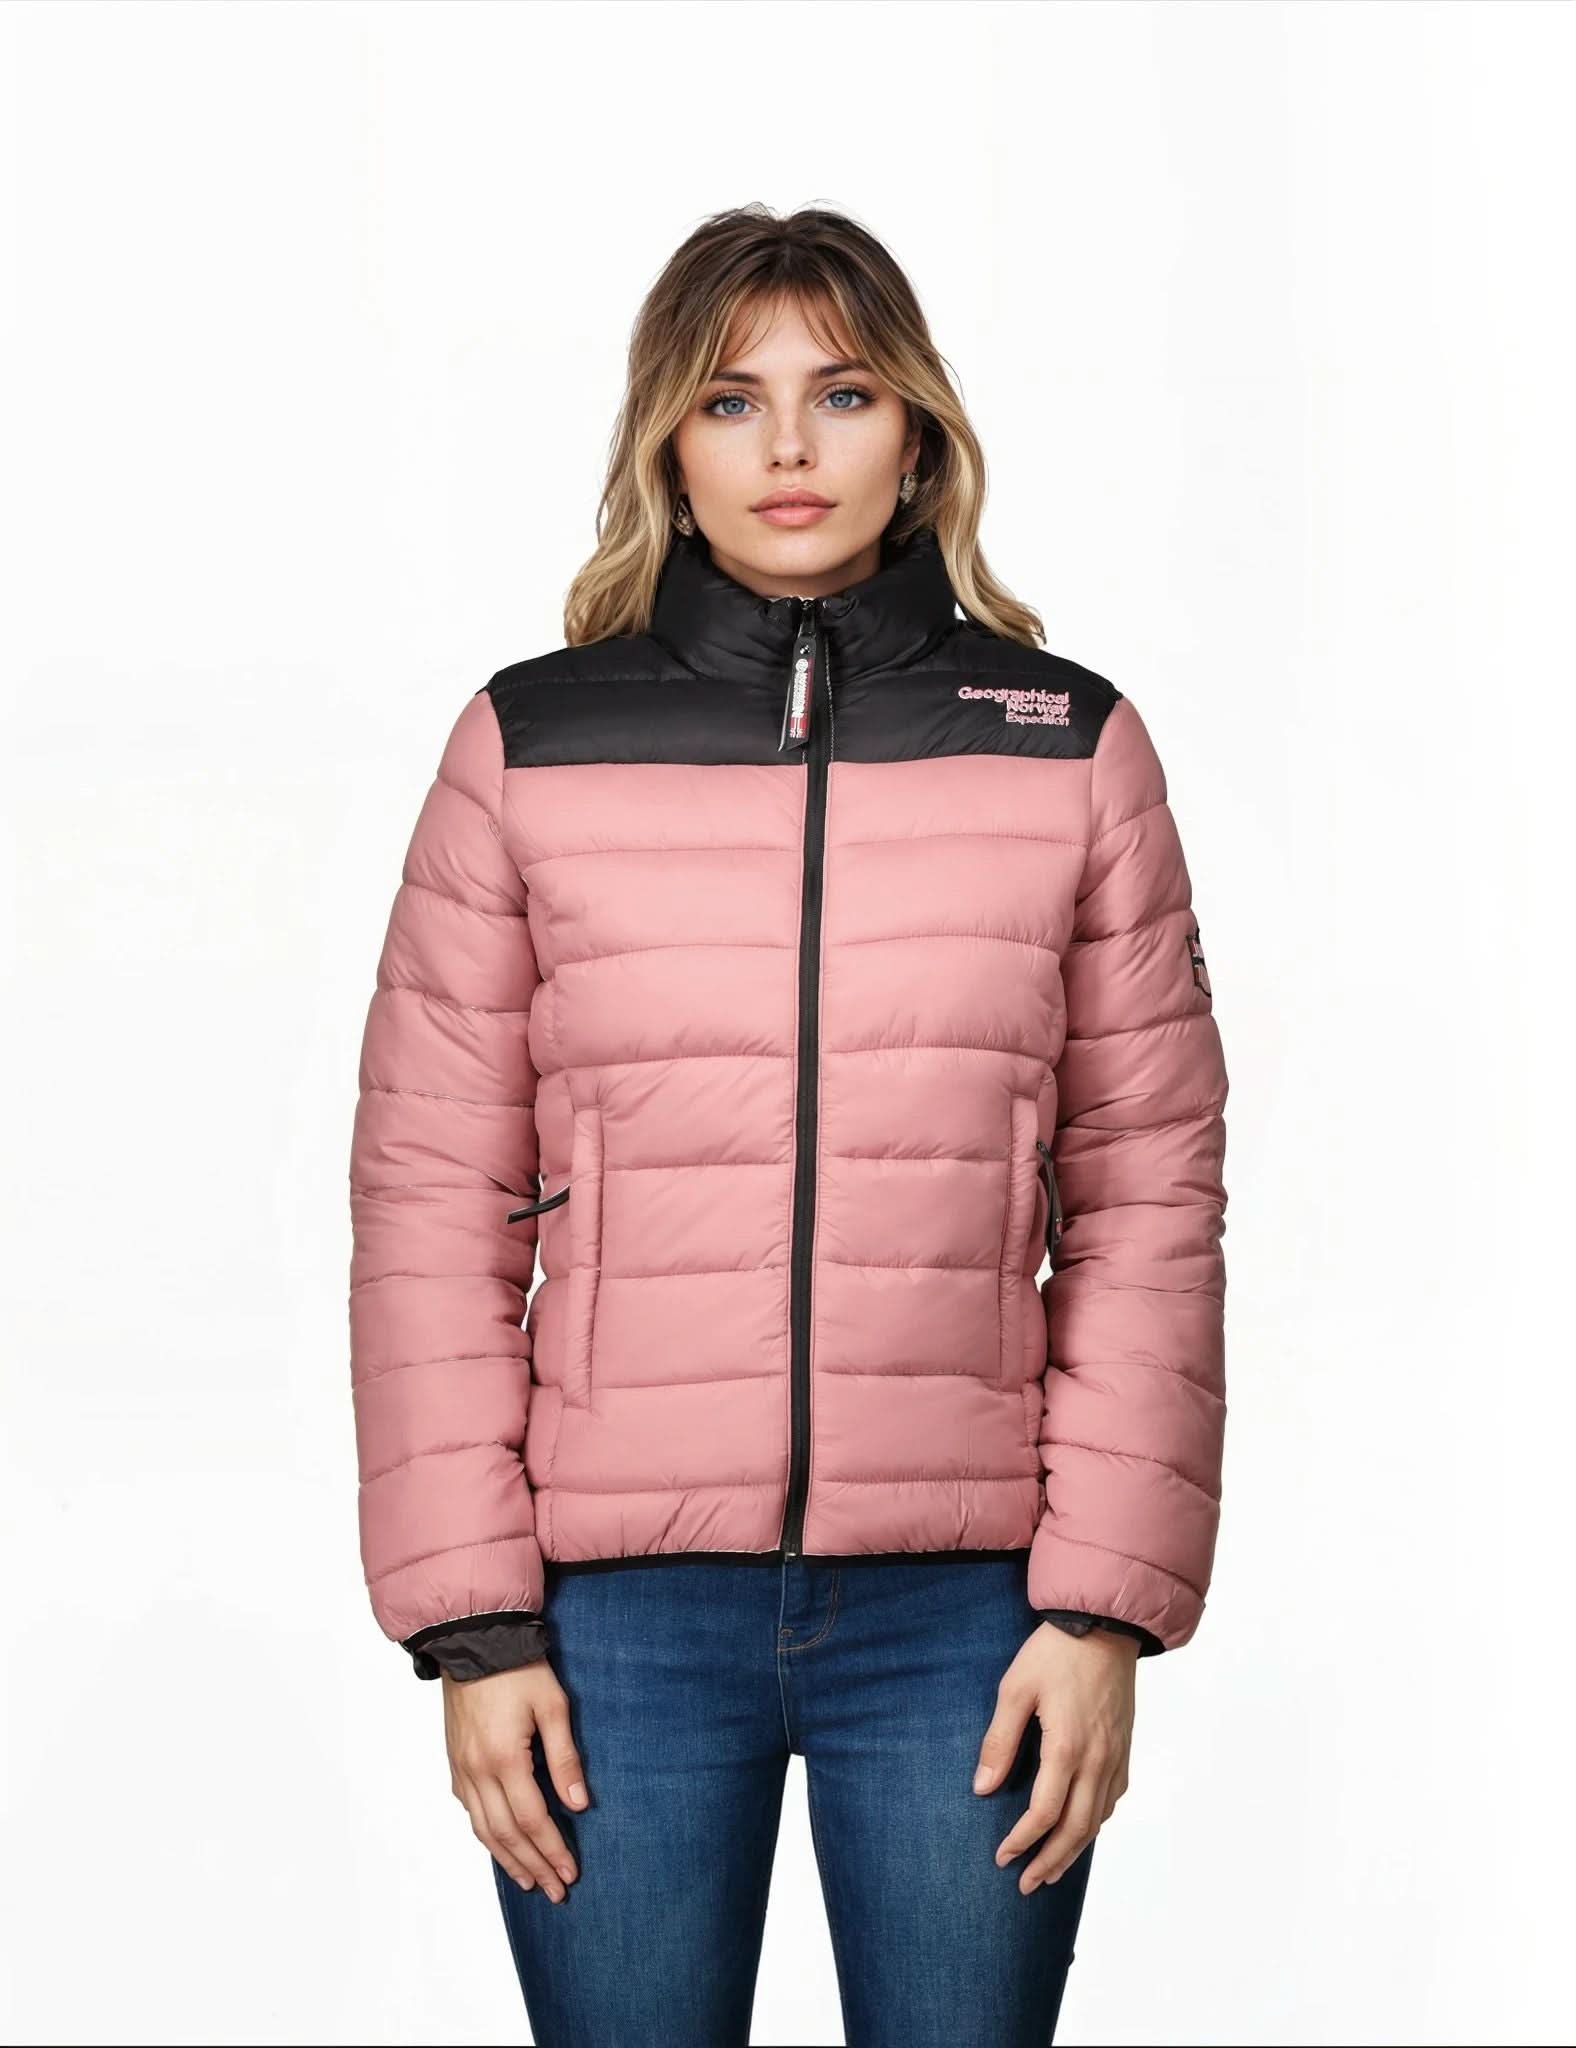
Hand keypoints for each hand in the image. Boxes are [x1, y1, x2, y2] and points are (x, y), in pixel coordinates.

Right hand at [442, 1659, 588, 1901]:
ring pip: (483, 1828)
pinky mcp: (455, 1761)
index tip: (570, 1873)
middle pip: (507, 1834)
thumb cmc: (518, 1668)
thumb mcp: (553, 1705)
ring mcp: (461, 1768)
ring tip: (529, 1880)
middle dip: (533, 1865)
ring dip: (507, 1858)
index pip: (533, 1819)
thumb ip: (566, 1757)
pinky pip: (469, 1810)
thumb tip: (579, 1805)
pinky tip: (499, 1843)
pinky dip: (486, 1834)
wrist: (473, 1641)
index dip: (553, 1850)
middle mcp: (477, 1771)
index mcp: (504, 1759)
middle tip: (555, 1891)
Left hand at [972, 1621, 1137, 1892]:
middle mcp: (1097, 1760)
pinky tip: (1081, 1827)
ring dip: (1074, 1850)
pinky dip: (1095, 1823)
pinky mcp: (1125, 1746)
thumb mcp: (1015, 1688)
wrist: (1105, 1624)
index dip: (1022, 1841)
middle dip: (1050, 1861)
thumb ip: (999, 1740)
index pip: (1044, 1814)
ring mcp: (1116, 1755)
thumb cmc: (1056, 1652)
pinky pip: (1112, 1798)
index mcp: (1067, 1747)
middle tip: (1026, 1884)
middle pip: (1076, 1829)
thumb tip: (983, 1788)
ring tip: (1051, 1869)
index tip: (1001, 1857)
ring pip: (1098, 1819)